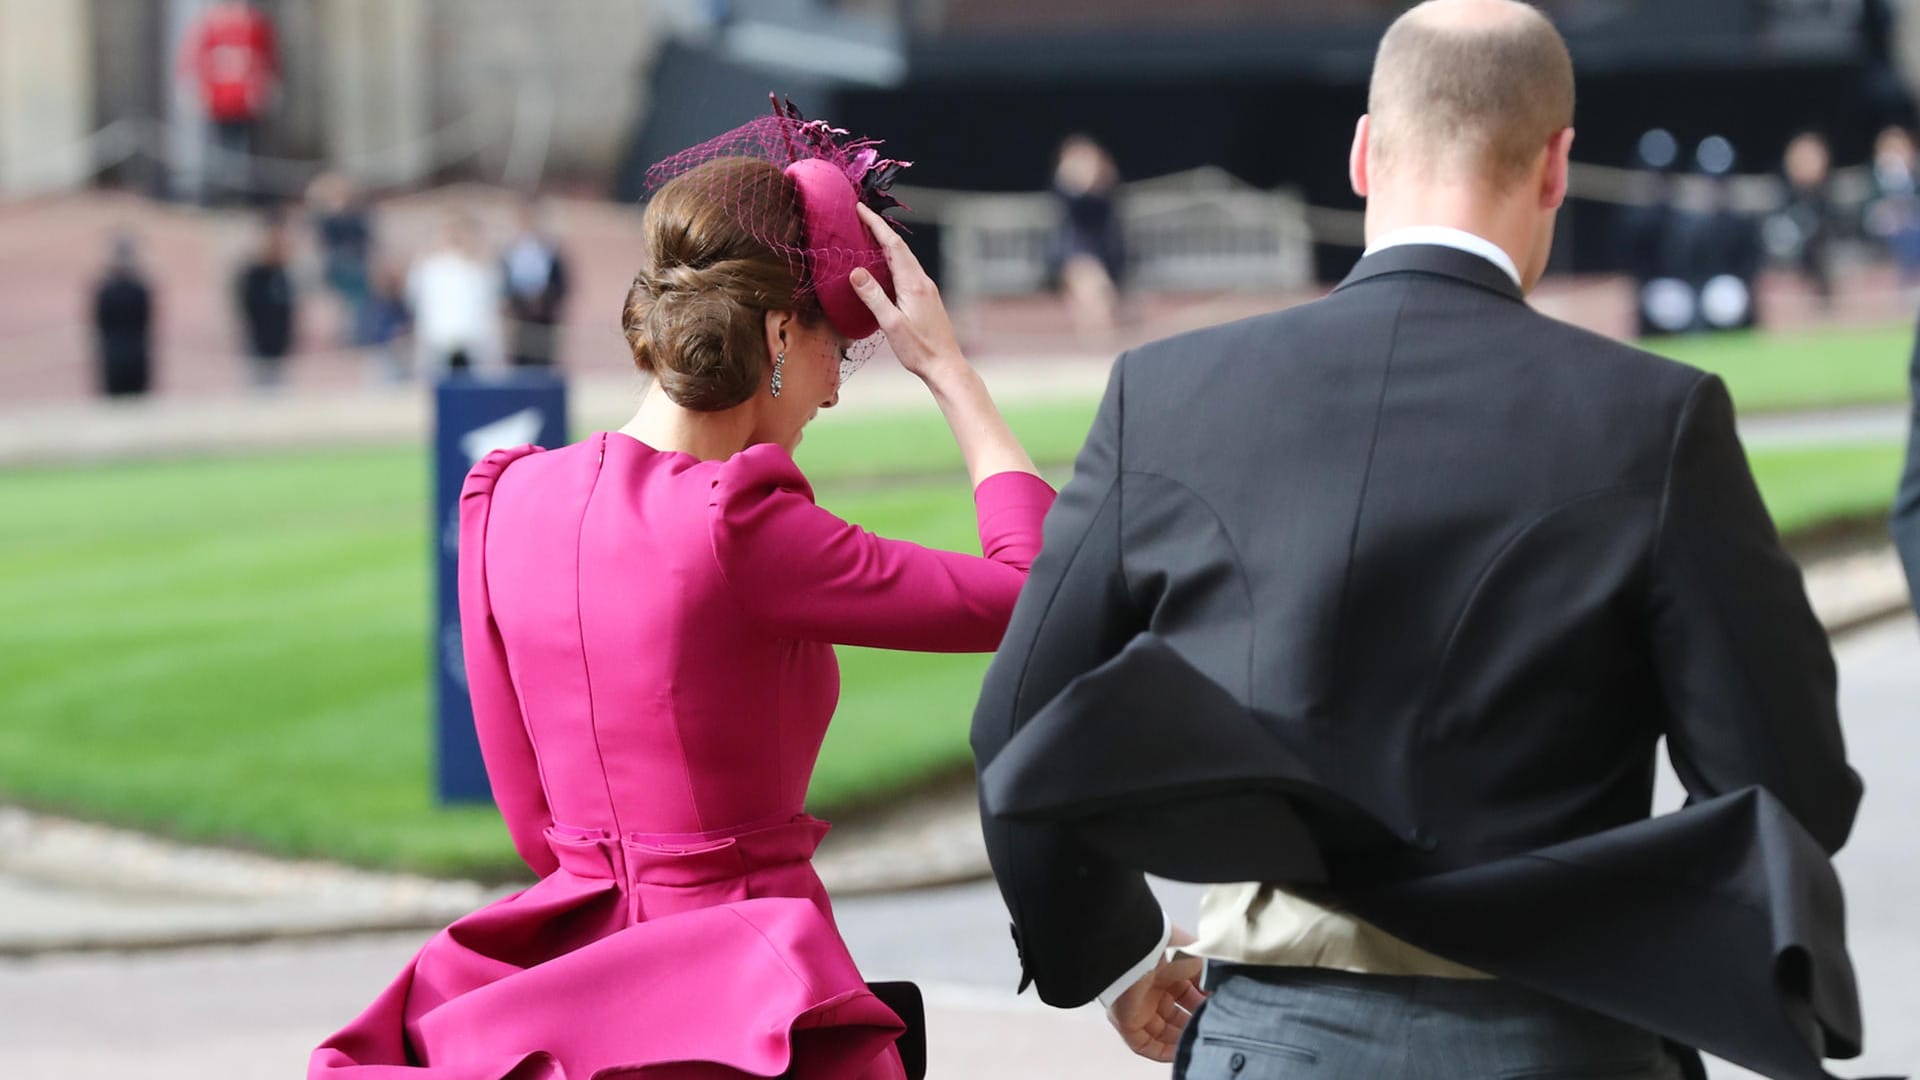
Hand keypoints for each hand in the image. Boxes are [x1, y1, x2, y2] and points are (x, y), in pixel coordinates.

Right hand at [848, 203, 965, 381]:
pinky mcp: (926, 298)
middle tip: (860, 216)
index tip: (860, 208)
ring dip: (886, 244)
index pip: (892, 245)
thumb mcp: (891, 324)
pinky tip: (883, 266)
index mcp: (914, 284)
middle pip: (899, 247)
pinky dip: (892, 260)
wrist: (945, 366)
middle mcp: (922, 282)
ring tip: (868, 235)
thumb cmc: (918, 349)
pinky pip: (907, 271)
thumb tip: (855, 271)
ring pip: (904, 258)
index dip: (876, 225)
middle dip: (879, 229)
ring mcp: (926, 289)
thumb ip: (873, 297)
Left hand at [1108, 928, 1206, 1062]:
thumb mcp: (1204, 961)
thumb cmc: (1173, 949)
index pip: (1189, 996)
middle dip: (1193, 1026)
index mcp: (1169, 971)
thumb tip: (1222, 998)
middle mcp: (1153, 988)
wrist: (1145, 949)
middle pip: (1175, 1016)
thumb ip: (1213, 981)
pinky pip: (1143, 1043)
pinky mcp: (1126, 1020)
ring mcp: (1139, 1005)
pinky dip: (1161, 1052)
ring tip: (1199, 1045)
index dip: (1204, 1008)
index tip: (1219, 1015)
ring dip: (1180, 1041)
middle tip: (1210, 1032)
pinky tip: (1178, 1053)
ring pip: (1161, 1033)